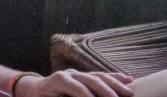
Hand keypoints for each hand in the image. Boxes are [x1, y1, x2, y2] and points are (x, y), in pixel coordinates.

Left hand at [18, 70, 134, 96]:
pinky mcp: (85, 76)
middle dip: (107, 91)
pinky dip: (115, 78)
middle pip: (92, 80)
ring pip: (99, 76)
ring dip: (115, 84)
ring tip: (129, 93)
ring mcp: (79, 73)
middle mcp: (70, 73)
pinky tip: (128, 80)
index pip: (78, 88)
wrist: (37, 90)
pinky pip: (101, 76)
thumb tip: (84, 96)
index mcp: (59, 79)